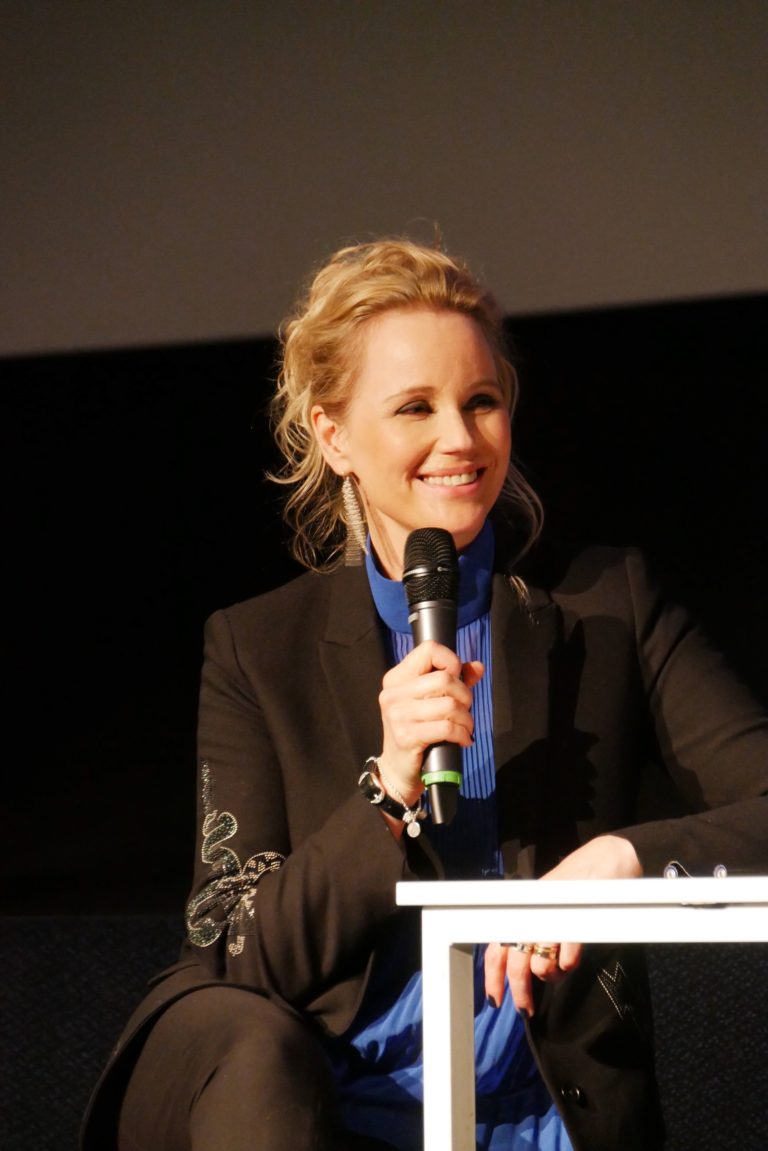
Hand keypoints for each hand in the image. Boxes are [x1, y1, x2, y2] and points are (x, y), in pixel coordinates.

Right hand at [376, 641, 483, 804]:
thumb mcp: (431, 701)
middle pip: (444, 679)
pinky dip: (462, 733)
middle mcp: (393, 694)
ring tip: (465, 727)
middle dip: (465, 695)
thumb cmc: (417, 731)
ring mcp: (397, 715)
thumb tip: (477, 667)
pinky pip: (447, 728)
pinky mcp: (406, 736)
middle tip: (464, 709)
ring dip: (466, 718)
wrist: (398, 769)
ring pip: (449, 705)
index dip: (450, 661)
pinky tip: (463, 739)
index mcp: (396, 678)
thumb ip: (455, 681)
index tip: (456, 679)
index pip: (428, 650)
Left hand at [484, 835, 641, 1016]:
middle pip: (516, 963)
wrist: (609, 856)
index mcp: (523, 907)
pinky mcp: (577, 920)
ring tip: (562, 968)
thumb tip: (524, 967)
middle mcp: (533, 912)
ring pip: (540, 964)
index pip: (497, 946)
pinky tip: (574, 956)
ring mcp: (554, 916)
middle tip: (525, 1010)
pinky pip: (567, 956)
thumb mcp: (549, 902)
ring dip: (551, 975)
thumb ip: (536, 928)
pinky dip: (570, 963)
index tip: (494, 1001)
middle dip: (520, 992)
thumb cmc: (579, 883)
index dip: (492, 976)